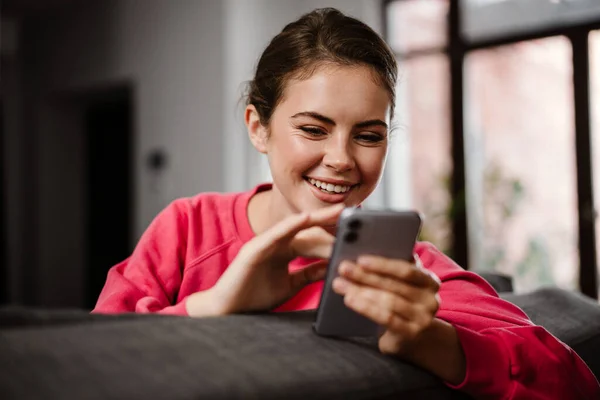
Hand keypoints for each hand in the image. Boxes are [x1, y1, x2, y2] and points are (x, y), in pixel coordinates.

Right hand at [186, 203, 343, 316]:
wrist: (227, 310)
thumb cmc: (254, 297)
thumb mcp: (290, 285)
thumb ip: (309, 274)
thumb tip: (332, 266)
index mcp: (284, 251)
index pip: (313, 240)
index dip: (332, 236)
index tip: (354, 234)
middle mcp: (276, 243)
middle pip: (308, 229)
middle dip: (330, 222)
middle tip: (354, 216)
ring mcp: (265, 243)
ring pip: (295, 228)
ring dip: (316, 218)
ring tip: (337, 211)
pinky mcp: (254, 248)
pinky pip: (275, 234)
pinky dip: (290, 225)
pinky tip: (305, 218)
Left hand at [332, 254, 440, 355]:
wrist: (413, 337)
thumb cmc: (400, 302)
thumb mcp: (401, 284)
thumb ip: (391, 269)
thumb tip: (362, 250)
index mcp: (429, 281)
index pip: (407, 270)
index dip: (383, 264)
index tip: (360, 259)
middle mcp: (431, 299)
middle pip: (393, 285)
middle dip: (365, 275)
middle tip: (343, 268)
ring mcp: (423, 318)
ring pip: (388, 301)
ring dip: (361, 291)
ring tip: (340, 284)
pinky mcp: (411, 333)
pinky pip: (386, 318)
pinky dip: (366, 307)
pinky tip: (350, 300)